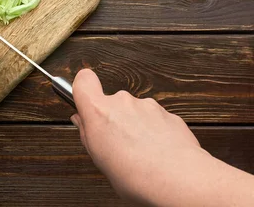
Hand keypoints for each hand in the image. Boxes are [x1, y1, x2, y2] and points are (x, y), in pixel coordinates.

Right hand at [71, 68, 253, 206]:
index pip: (83, 80)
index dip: (83, 88)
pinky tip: (157, 153)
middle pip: (111, 102)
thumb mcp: (99, 158)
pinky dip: (154, 132)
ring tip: (140, 153)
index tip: (84, 100)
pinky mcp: (169, 114)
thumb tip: (83, 121)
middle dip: (114, 119)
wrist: (178, 180)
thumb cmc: (136, 175)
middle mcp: (123, 102)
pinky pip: (155, 120)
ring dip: (135, 126)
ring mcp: (148, 106)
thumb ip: (88, 133)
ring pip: (135, 112)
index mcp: (99, 111)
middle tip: (116, 144)